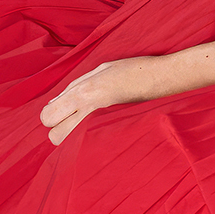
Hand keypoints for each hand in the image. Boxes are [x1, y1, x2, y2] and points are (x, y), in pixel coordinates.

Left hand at [40, 55, 167, 144]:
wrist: (167, 78)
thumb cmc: (136, 69)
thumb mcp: (102, 68)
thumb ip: (75, 85)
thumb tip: (55, 101)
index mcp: (84, 93)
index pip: (47, 117)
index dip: (52, 113)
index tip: (63, 108)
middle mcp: (89, 112)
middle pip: (54, 136)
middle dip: (61, 128)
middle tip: (76, 118)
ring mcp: (102, 125)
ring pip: (71, 145)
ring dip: (74, 136)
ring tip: (90, 124)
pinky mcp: (114, 133)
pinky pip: (89, 144)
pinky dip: (90, 140)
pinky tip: (102, 128)